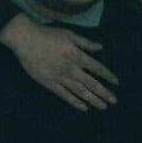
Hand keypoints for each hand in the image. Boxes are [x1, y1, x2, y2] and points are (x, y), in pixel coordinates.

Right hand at [0, 13, 117, 110]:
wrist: (25, 40)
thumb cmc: (47, 34)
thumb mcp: (69, 34)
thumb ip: (85, 43)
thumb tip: (100, 47)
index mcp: (76, 55)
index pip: (97, 68)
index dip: (108, 75)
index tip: (116, 82)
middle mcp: (70, 69)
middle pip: (91, 83)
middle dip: (104, 93)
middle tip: (114, 101)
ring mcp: (59, 77)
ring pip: (80, 92)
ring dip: (93, 100)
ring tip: (103, 106)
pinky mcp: (49, 83)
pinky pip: (64, 95)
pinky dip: (75, 102)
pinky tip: (84, 108)